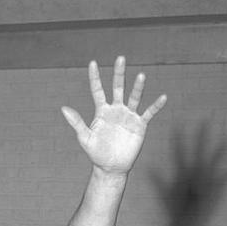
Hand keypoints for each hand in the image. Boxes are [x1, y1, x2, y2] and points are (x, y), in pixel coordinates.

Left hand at [61, 56, 165, 174]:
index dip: (95, 77)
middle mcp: (116, 109)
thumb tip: (63, 108)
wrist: (111, 167)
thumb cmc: (96, 153)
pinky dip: (156, 105)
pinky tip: (163, 97)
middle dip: (119, 73)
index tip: (92, 63)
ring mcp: (129, 116)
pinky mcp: (139, 125)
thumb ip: (77, 122)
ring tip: (141, 76)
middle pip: (118, 87)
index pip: (98, 90)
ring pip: (134, 97)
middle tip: (120, 58)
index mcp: (102, 110)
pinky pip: (149, 113)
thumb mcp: (85, 138)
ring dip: (137, 87)